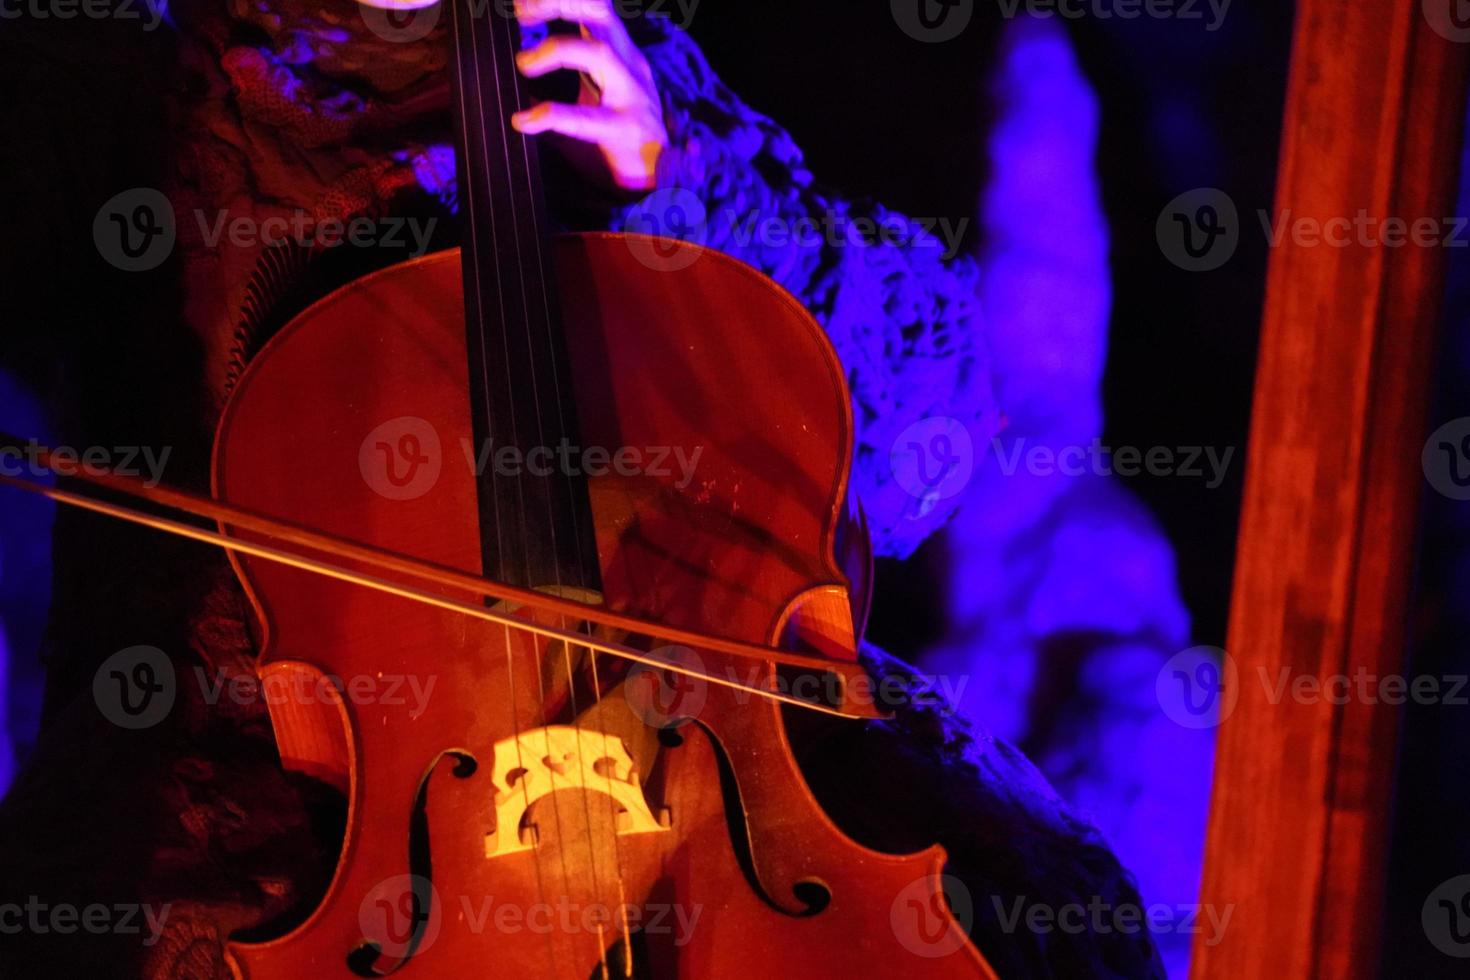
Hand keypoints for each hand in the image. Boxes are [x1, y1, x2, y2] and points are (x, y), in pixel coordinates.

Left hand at [512, 0, 669, 191]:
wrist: (656, 181)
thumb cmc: (617, 136)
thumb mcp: (590, 95)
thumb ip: (557, 78)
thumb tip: (507, 71)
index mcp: (619, 51)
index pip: (593, 6)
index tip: (521, 5)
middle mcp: (628, 64)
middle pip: (600, 12)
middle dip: (560, 3)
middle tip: (521, 12)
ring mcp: (631, 95)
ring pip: (599, 53)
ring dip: (556, 50)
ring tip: (523, 63)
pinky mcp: (624, 129)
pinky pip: (588, 118)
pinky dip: (552, 115)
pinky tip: (525, 120)